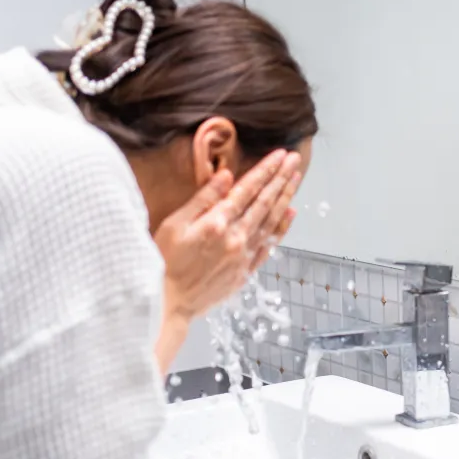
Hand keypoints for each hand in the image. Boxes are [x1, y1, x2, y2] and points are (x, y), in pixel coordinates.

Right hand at [154, 150, 302, 320]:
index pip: (247, 190)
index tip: (280, 155)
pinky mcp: (245, 272)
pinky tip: (289, 213)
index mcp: (217, 223)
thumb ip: (203, 199)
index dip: (265, 170)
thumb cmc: (163, 262)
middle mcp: (236, 238)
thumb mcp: (174, 224)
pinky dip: (281, 228)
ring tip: (296, 179)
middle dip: (281, 179)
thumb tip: (226, 176)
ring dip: (285, 198)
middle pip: (264, 203)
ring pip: (270, 221)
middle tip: (294, 160)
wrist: (168, 304)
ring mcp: (244, 256)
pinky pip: (269, 245)